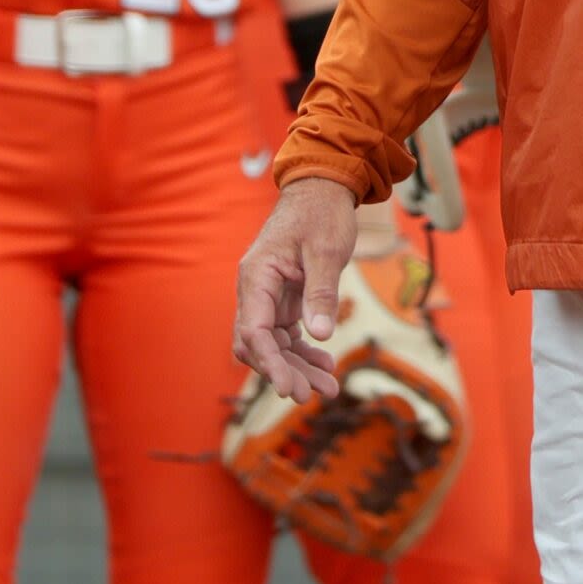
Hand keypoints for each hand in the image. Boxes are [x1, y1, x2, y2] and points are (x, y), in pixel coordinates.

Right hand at [233, 176, 358, 401]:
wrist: (324, 187)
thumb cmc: (322, 213)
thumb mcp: (326, 251)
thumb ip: (321, 292)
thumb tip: (320, 336)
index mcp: (257, 276)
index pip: (254, 331)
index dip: (270, 363)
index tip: (288, 388)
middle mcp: (256, 289)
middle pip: (260, 344)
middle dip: (284, 371)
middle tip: (310, 395)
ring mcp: (268, 296)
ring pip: (275, 343)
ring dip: (297, 366)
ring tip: (328, 388)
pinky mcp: (284, 298)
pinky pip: (287, 333)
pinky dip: (304, 350)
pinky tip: (324, 366)